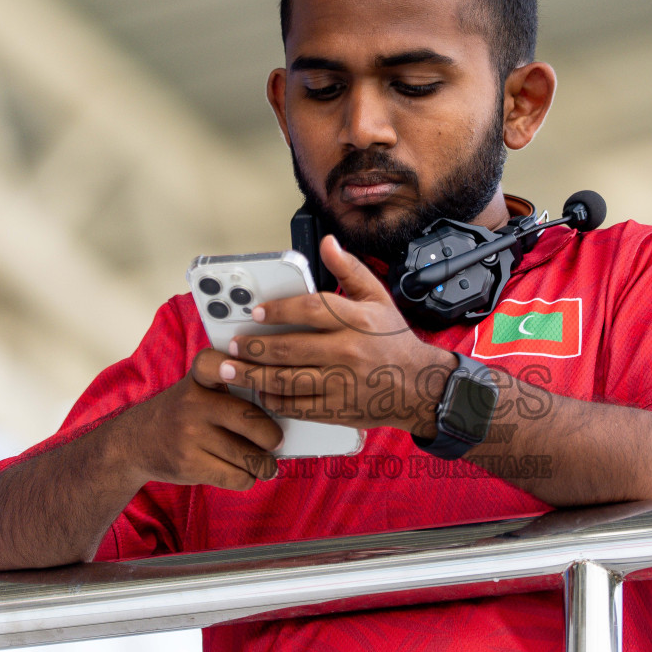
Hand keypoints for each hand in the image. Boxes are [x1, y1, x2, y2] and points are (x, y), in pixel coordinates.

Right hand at [120, 348, 283, 489]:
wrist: (135, 443)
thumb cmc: (182, 414)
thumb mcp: (198, 390)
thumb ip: (232, 391)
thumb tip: (282, 411)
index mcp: (198, 378)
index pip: (217, 364)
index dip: (242, 368)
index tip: (261, 374)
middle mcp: (192, 404)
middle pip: (250, 420)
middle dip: (272, 437)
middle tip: (276, 442)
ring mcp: (190, 436)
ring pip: (249, 456)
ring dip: (264, 465)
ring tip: (266, 463)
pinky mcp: (189, 464)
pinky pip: (237, 477)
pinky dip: (248, 478)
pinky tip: (245, 472)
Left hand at [216, 235, 457, 434]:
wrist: (419, 386)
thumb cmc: (394, 341)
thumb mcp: (378, 298)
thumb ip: (349, 270)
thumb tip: (327, 242)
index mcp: (356, 320)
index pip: (310, 309)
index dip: (279, 310)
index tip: (257, 312)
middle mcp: (347, 351)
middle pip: (289, 348)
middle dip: (254, 347)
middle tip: (234, 345)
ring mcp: (341, 383)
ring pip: (287, 380)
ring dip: (254, 375)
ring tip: (232, 370)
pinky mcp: (338, 409)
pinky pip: (298, 406)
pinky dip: (275, 400)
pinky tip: (262, 392)